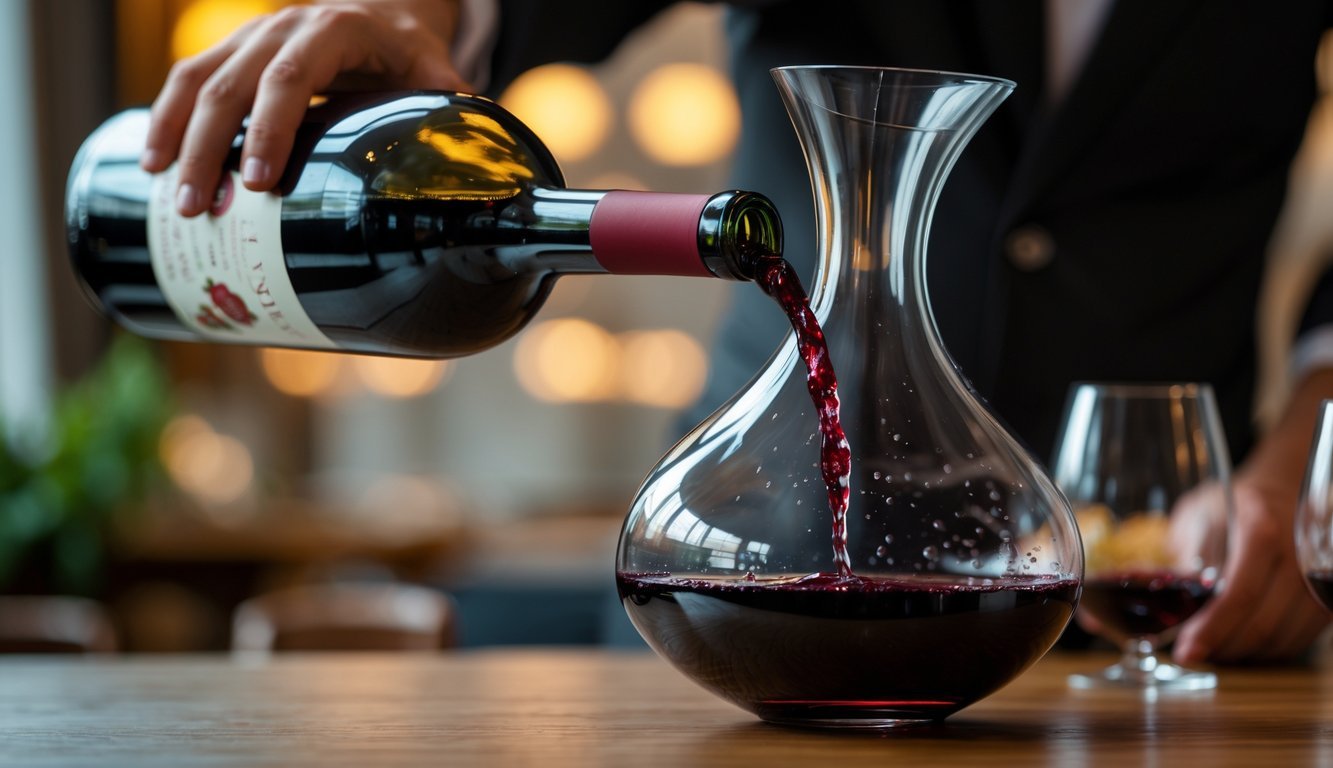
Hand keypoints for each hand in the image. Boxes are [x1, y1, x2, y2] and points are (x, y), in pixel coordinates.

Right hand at [140, 0, 469, 216]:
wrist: (386, 15)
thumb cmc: (412, 54)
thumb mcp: (436, 77)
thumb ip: (449, 117)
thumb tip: (476, 176)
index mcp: (336, 29)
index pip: (292, 76)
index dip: (271, 128)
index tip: (257, 181)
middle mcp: (285, 25)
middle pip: (234, 83)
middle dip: (212, 147)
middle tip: (203, 207)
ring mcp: (252, 35)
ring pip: (199, 78)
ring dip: (179, 136)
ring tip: (174, 197)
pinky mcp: (233, 51)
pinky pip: (188, 78)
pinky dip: (167, 117)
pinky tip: (156, 162)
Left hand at [1172, 371, 1332, 664]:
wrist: (1283, 490)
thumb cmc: (1233, 504)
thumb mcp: (1197, 517)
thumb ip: (1174, 560)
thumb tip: (1134, 606)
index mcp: (1262, 532)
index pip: (1238, 594)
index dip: (1210, 629)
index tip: (1186, 651)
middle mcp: (1297, 558)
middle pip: (1259, 625)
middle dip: (1220, 646)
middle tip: (1191, 651)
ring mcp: (1316, 580)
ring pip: (1279, 640)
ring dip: (1241, 652)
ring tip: (1211, 645)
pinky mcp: (1325, 598)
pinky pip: (1295, 640)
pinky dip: (1264, 649)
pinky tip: (1239, 640)